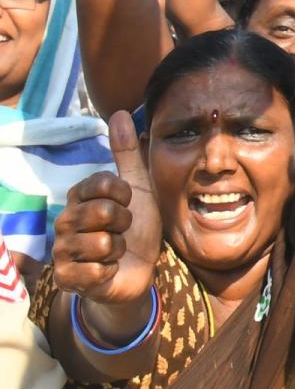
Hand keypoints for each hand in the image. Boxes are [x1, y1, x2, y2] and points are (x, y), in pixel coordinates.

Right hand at [52, 112, 160, 307]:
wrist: (136, 271)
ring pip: (101, 243)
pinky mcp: (65, 276)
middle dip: (125, 222)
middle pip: (104, 213)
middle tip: (124, 229)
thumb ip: (128, 153)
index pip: (103, 183)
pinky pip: (94, 270)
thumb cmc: (137, 226)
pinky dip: (109, 270)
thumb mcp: (139, 187)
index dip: (124, 194)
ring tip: (116, 250)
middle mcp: (64, 220)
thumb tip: (120, 112)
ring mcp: (61, 249)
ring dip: (119, 248)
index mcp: (80, 195)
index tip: (128, 201)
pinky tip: (107, 270)